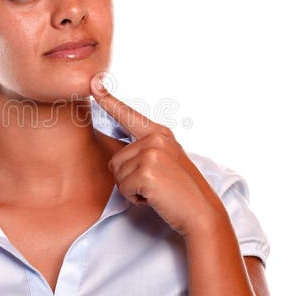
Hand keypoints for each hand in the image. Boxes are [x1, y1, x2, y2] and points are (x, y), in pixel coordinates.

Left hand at [90, 74, 225, 235]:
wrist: (201, 213)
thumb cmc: (181, 192)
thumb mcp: (166, 163)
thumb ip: (143, 153)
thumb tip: (113, 161)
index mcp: (160, 133)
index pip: (128, 115)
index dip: (108, 99)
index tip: (94, 82)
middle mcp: (155, 138)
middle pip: (116, 159)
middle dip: (129, 178)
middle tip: (156, 185)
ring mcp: (151, 153)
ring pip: (118, 174)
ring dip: (133, 189)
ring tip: (157, 191)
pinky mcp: (147, 171)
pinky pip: (123, 188)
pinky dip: (135, 198)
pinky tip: (155, 198)